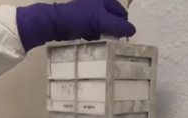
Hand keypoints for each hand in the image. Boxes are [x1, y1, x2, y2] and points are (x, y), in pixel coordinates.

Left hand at [17, 0, 135, 51]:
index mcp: (104, 0)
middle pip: (112, 21)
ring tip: (102, 44)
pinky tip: (91, 42)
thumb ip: (118, 26)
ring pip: (102, 27)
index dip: (124, 26)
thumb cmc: (79, 19)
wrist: (54, 23)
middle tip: (113, 44)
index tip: (122, 39)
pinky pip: (92, 31)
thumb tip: (133, 31)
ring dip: (103, 35)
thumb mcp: (101, 21)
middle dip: (113, 31)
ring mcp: (87, 13)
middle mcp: (97, 4)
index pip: (122, 14)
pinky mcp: (80, 22)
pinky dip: (93, 37)